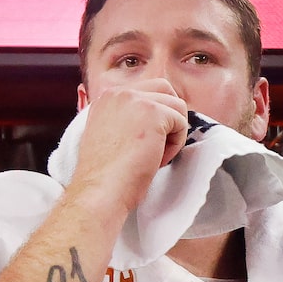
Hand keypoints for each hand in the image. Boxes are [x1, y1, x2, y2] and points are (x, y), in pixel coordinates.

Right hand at [67, 77, 189, 217]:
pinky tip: (156, 160)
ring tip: (154, 156)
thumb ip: (126, 118)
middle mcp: (120, 92)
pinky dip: (175, 145)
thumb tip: (155, 119)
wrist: (100, 190)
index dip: (156, 116)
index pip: (147, 91)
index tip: (144, 142)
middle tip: (156, 147)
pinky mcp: (154, 113)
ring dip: (172, 134)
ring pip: (177, 107)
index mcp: (107, 97)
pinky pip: (181, 123)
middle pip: (166, 91)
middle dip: (169, 118)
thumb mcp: (109, 134)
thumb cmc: (105, 174)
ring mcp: (136, 100)